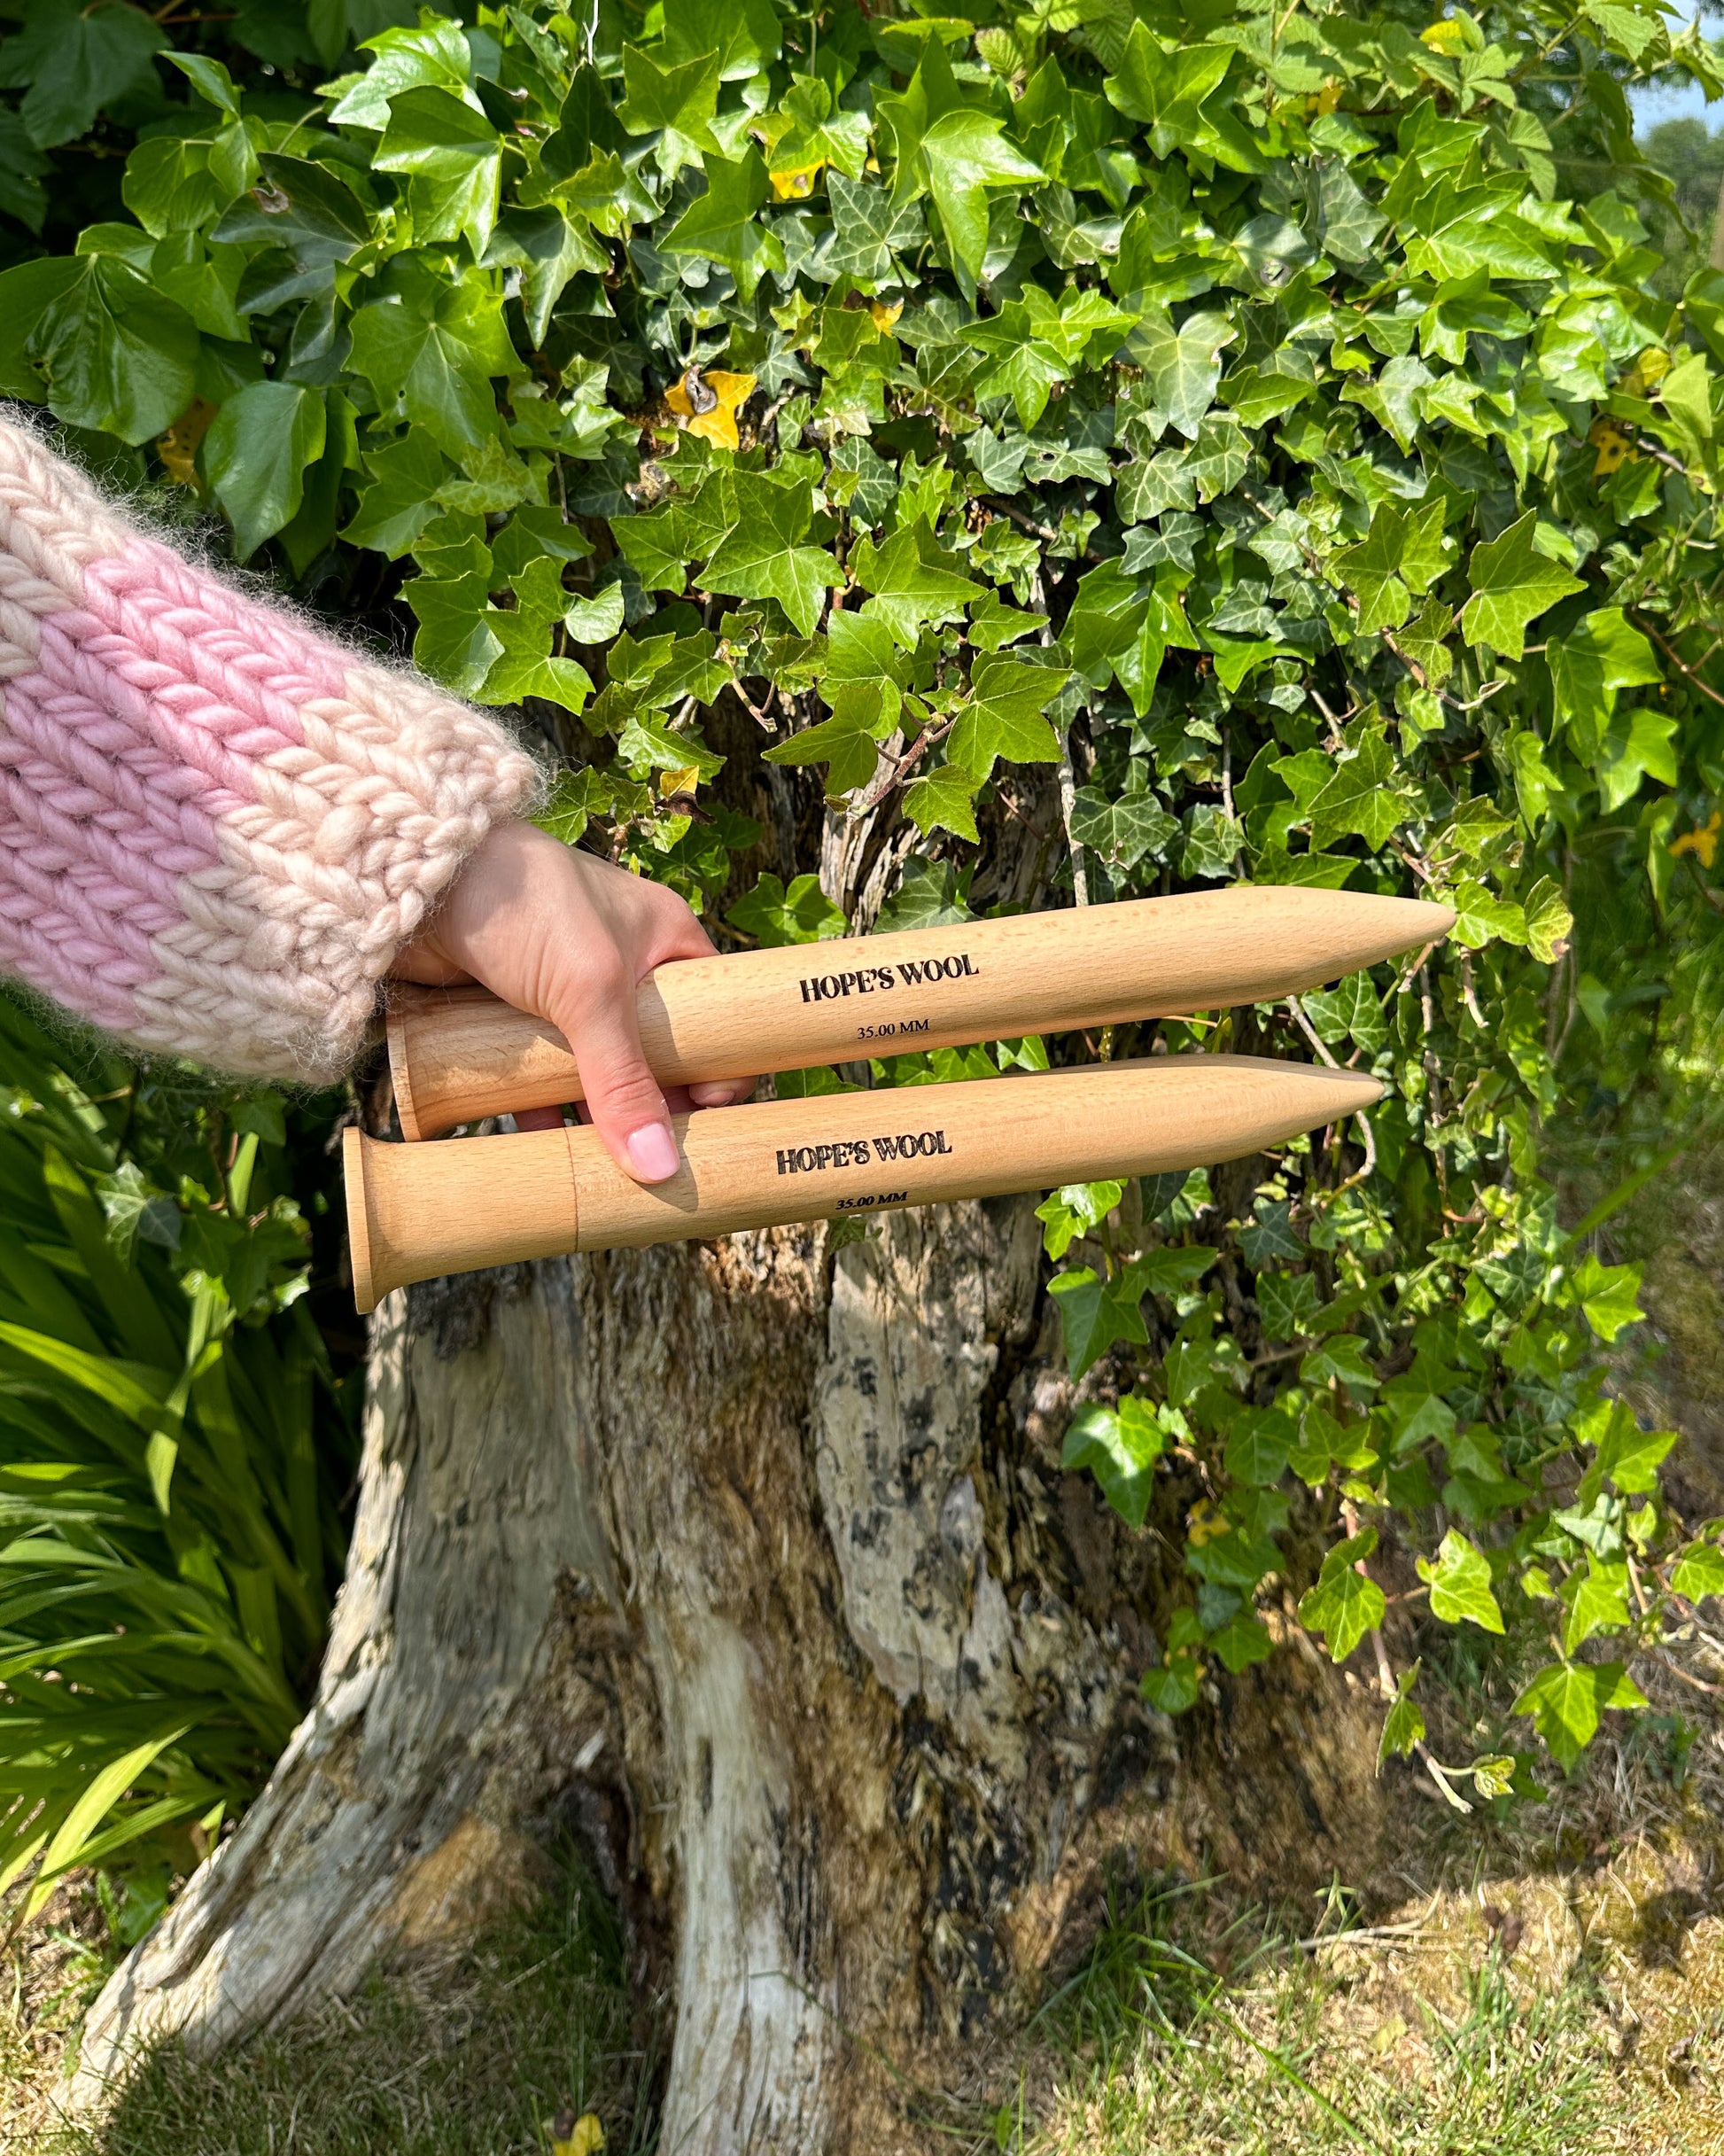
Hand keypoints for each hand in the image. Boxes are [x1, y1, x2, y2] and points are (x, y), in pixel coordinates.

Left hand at [391, 823, 752, 1179]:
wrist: (415, 880)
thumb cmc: (523, 900)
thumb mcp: (590, 990)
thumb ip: (623, 1079)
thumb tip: (658, 1167)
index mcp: (666, 941)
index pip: (719, 1016)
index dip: (722, 1070)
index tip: (710, 1126)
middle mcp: (624, 970)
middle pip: (659, 1057)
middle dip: (659, 1109)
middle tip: (662, 1165)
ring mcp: (567, 998)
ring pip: (598, 1077)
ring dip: (601, 1122)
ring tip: (611, 1177)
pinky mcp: (516, 1020)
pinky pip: (543, 1082)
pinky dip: (546, 1116)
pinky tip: (553, 1159)